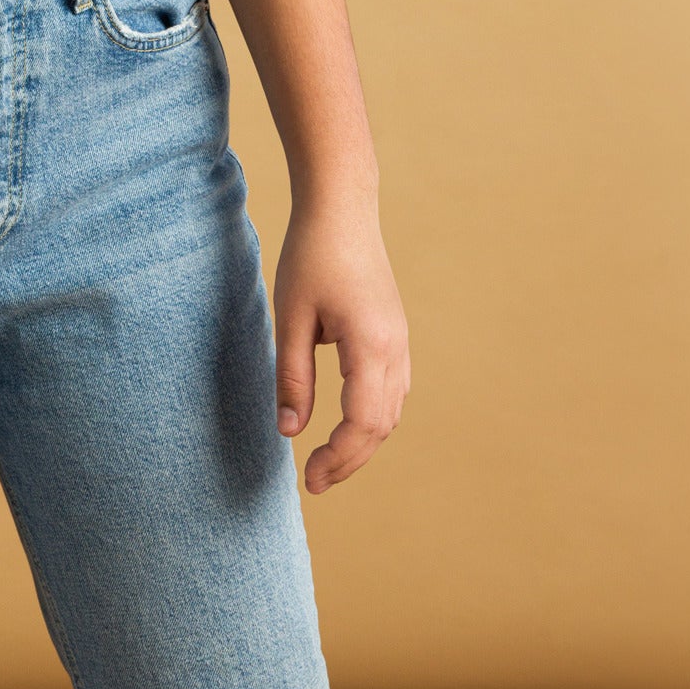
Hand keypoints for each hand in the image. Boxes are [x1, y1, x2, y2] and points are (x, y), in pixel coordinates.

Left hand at [272, 195, 409, 493]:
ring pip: (392, 412)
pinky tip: (348, 425)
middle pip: (381, 426)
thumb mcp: (291, 316)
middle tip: (314, 480)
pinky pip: (392, 391)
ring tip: (328, 460)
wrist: (342, 208)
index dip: (337, 458)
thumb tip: (289, 432)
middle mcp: (395, 350)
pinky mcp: (395, 334)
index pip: (362, 424)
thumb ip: (292, 376)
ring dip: (363, 442)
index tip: (309, 480)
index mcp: (371, 347)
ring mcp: (400, 342)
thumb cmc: (311, 255)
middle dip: (350, 459)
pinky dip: (373, 418)